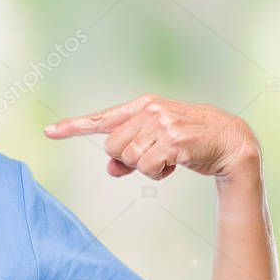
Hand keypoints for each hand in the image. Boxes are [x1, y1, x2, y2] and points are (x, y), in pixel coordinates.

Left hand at [43, 94, 259, 179]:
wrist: (231, 141)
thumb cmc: (190, 142)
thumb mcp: (157, 144)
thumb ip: (131, 155)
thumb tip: (111, 169)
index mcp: (143, 105)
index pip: (102, 118)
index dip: (73, 127)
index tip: (48, 132)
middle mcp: (150, 110)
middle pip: (113, 147)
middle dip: (129, 160)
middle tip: (154, 158)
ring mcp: (162, 123)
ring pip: (129, 159)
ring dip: (147, 168)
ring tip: (169, 159)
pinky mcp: (173, 140)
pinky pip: (147, 167)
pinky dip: (158, 173)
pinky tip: (175, 164)